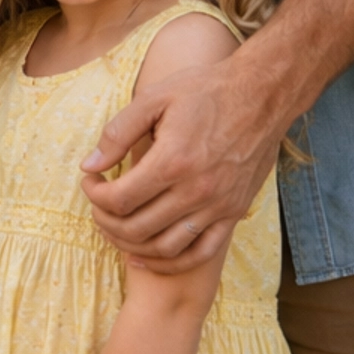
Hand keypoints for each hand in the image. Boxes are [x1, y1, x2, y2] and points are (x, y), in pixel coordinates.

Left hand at [80, 55, 279, 272]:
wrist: (263, 95)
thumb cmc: (206, 91)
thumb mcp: (155, 97)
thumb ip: (118, 133)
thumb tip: (90, 165)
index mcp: (173, 160)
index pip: (119, 199)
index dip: (95, 195)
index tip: (90, 180)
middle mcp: (196, 191)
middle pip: (136, 228)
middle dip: (105, 221)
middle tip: (98, 204)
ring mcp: (218, 206)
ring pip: (164, 248)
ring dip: (130, 246)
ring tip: (115, 227)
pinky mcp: (234, 212)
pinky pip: (199, 253)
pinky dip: (169, 263)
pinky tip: (146, 256)